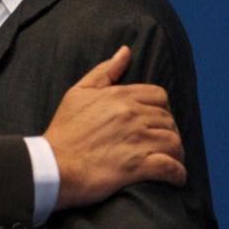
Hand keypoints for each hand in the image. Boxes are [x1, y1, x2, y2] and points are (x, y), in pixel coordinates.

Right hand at [44, 46, 185, 210]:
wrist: (51, 165)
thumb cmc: (63, 131)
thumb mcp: (77, 93)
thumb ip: (103, 71)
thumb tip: (125, 51)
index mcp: (119, 96)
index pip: (159, 96)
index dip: (160, 109)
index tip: (153, 121)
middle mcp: (132, 115)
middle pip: (169, 120)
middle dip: (167, 132)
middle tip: (160, 144)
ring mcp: (137, 140)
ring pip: (174, 142)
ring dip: (176, 153)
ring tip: (169, 160)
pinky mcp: (138, 167)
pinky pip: (172, 168)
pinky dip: (177, 174)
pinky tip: (174, 178)